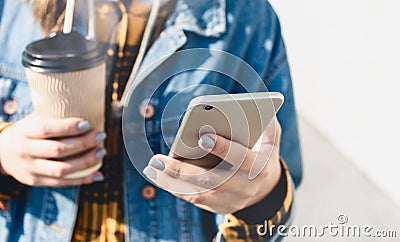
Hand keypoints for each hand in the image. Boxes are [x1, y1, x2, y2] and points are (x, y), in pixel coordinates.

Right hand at [0, 114, 106, 186]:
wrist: (1, 153)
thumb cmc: (27, 132)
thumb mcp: (33, 121)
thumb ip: (53, 116)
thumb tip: (87, 106)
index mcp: (24, 132)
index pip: (46, 129)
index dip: (68, 127)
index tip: (87, 123)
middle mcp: (25, 151)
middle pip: (57, 150)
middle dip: (83, 143)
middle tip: (101, 135)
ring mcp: (30, 169)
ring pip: (61, 169)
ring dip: (85, 162)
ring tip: (102, 152)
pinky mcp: (36, 182)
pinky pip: (62, 183)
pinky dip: (83, 180)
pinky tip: (98, 174)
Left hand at [143, 118, 281, 213]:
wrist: (266, 188)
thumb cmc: (263, 154)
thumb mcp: (270, 137)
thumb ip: (266, 121)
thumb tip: (257, 103)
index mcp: (259, 167)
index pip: (241, 158)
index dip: (223, 148)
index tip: (203, 137)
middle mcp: (245, 188)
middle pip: (212, 181)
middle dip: (183, 172)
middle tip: (159, 160)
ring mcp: (232, 201)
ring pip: (198, 194)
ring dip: (173, 183)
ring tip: (152, 168)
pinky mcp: (220, 208)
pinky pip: (195, 200)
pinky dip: (176, 189)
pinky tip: (159, 177)